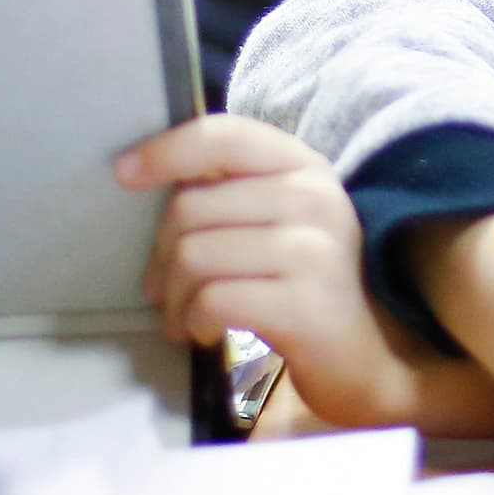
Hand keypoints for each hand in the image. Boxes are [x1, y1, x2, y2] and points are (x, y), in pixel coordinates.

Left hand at [116, 116, 447, 430]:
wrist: (369, 360)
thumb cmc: (308, 286)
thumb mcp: (282, 220)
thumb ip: (233, 191)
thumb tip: (149, 177)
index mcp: (305, 166)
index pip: (222, 135)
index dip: (164, 151)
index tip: (123, 175)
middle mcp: (315, 198)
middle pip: (190, 208)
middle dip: (161, 257)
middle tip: (163, 290)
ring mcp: (315, 252)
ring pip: (194, 257)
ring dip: (173, 299)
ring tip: (184, 318)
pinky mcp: (305, 306)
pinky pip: (213, 302)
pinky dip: (194, 323)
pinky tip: (206, 333)